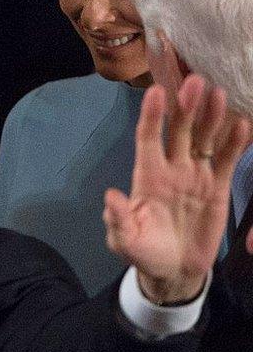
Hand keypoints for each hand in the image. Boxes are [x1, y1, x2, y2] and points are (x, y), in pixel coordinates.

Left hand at [104, 75, 249, 303]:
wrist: (174, 270)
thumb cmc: (144, 251)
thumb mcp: (125, 240)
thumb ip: (119, 219)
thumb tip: (110, 197)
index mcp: (147, 176)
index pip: (148, 139)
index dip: (151, 116)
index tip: (155, 91)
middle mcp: (172, 169)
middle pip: (179, 131)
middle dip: (186, 107)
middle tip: (195, 81)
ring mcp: (195, 176)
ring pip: (204, 139)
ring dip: (211, 117)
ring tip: (219, 93)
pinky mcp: (217, 187)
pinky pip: (226, 161)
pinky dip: (235, 143)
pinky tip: (243, 124)